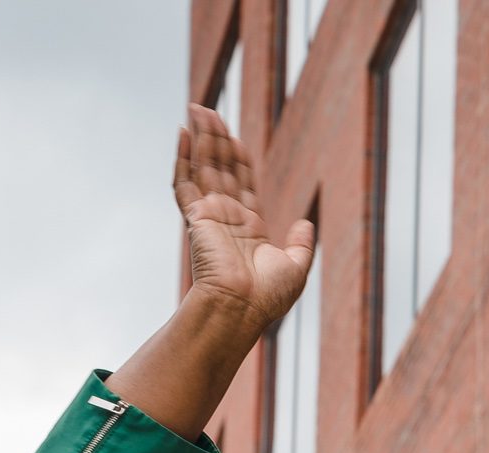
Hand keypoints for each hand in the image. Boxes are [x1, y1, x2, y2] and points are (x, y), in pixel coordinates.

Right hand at [173, 104, 314, 329]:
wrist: (241, 308)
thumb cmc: (267, 297)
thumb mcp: (296, 268)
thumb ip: (302, 244)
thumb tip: (307, 222)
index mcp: (249, 229)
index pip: (242, 185)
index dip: (238, 160)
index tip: (235, 138)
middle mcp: (227, 219)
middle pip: (220, 170)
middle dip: (216, 140)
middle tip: (210, 111)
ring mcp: (209, 216)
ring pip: (203, 168)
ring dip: (201, 138)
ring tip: (199, 108)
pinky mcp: (196, 218)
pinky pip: (183, 182)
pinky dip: (181, 158)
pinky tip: (182, 134)